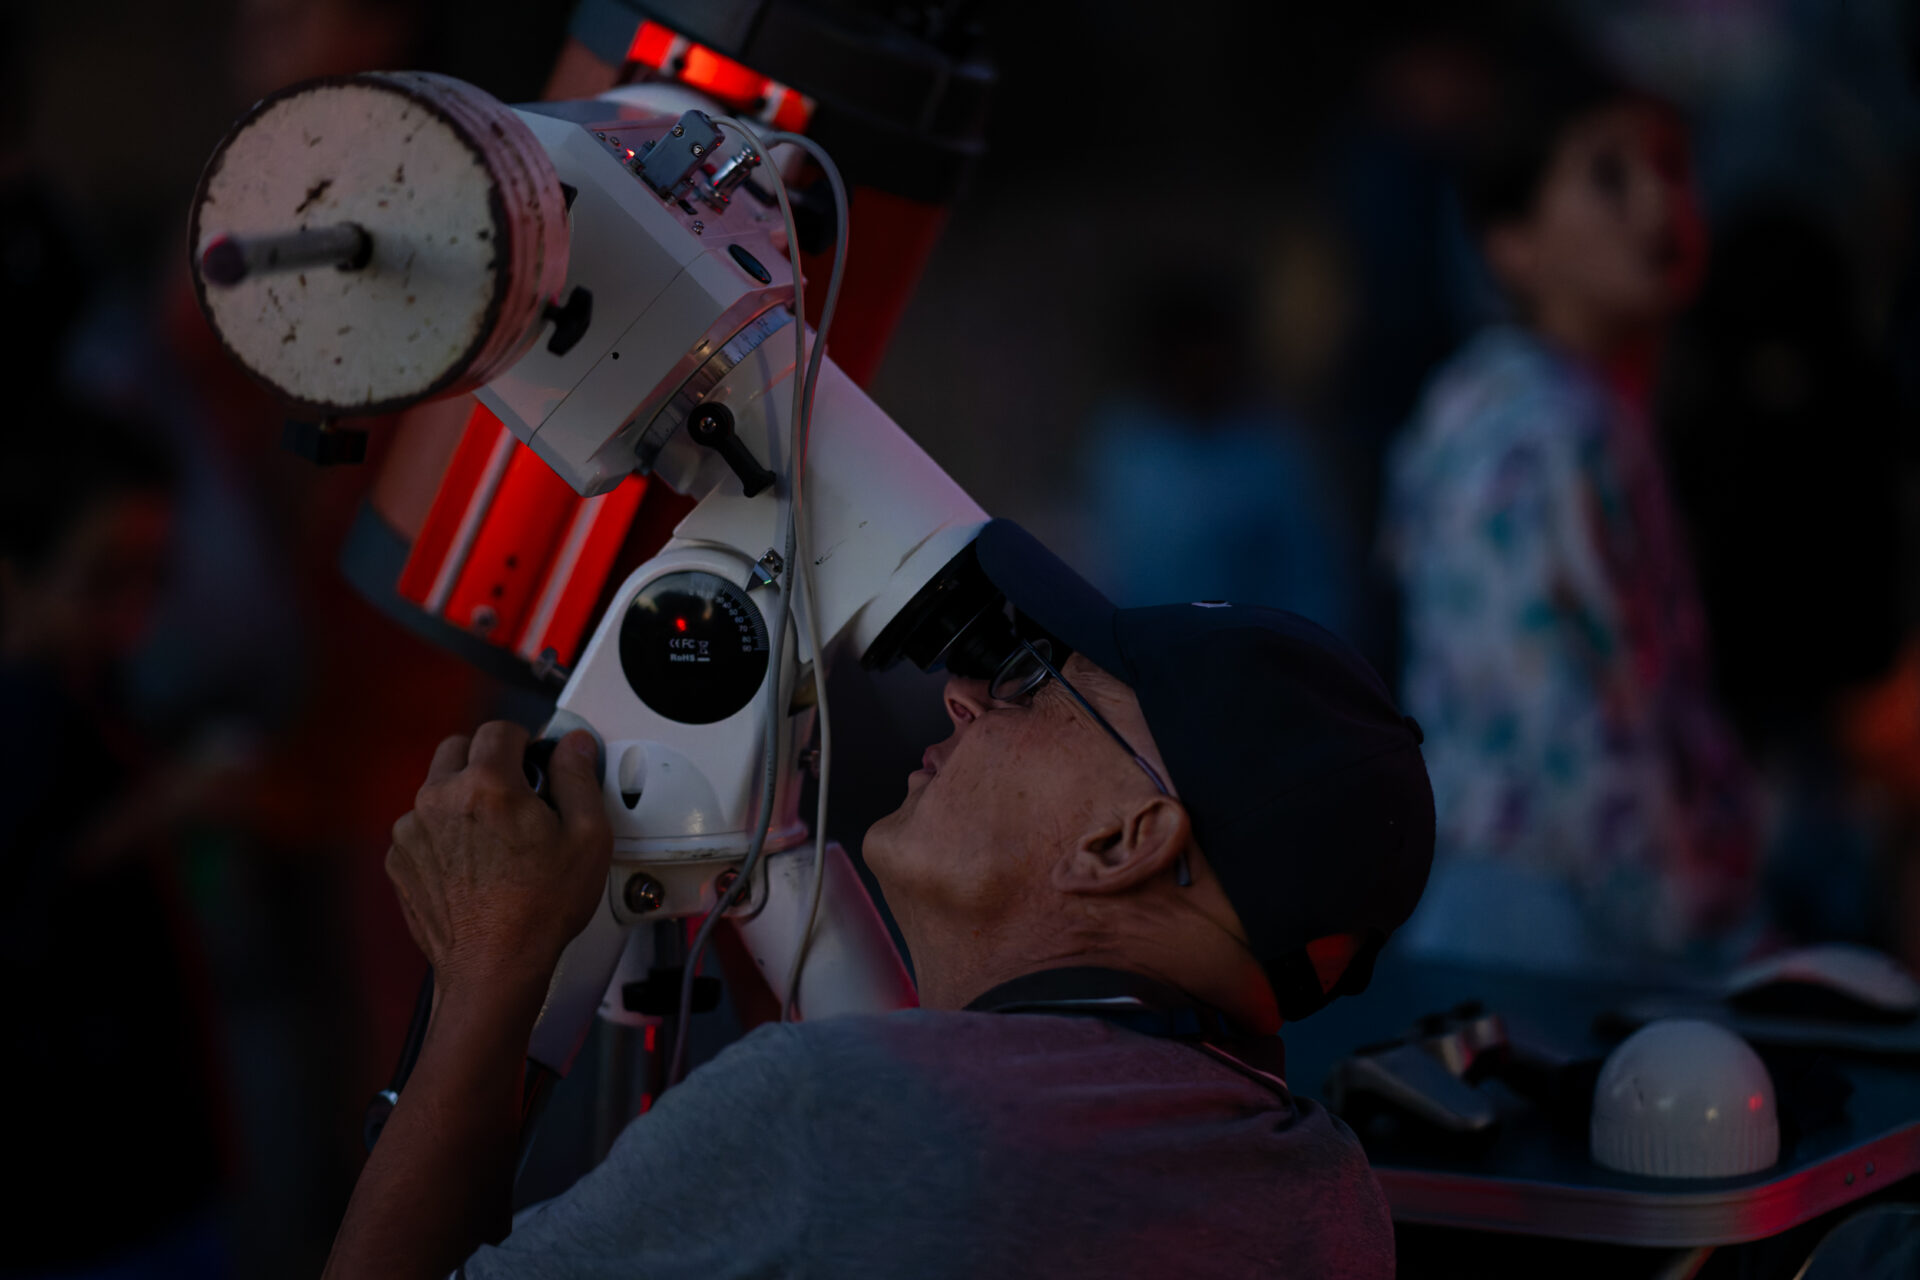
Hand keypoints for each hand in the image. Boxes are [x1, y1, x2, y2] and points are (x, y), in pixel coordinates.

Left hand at [386, 723, 609, 993]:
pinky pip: (421, 826)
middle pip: (458, 748)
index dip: (525, 742)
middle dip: (487, 760)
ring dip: (463, 797)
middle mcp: (440, 800)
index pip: (499, 729)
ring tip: (494, 836)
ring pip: (436, 788)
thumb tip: (573, 746)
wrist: (494, 968)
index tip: (534, 763)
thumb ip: (579, 778)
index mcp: (487, 786)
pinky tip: (473, 862)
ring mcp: (412, 830)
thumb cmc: (539, 910)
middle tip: (514, 792)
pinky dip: (443, 833)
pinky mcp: (400, 859)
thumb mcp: (588, 838)